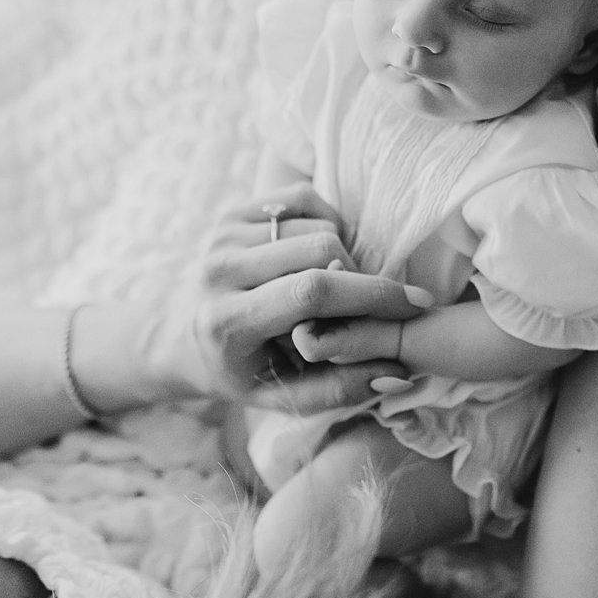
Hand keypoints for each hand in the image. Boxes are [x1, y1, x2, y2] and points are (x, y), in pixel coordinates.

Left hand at [141, 184, 428, 399]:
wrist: (181, 337)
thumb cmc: (243, 371)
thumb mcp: (286, 398)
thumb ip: (342, 391)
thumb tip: (401, 375)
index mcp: (228, 322)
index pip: (311, 293)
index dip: (371, 294)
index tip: (416, 304)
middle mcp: (219, 271)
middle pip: (320, 250)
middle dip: (360, 275)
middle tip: (363, 302)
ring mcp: (222, 235)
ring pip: (317, 225)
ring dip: (342, 254)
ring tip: (331, 287)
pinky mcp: (232, 212)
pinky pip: (303, 199)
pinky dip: (326, 223)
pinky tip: (317, 256)